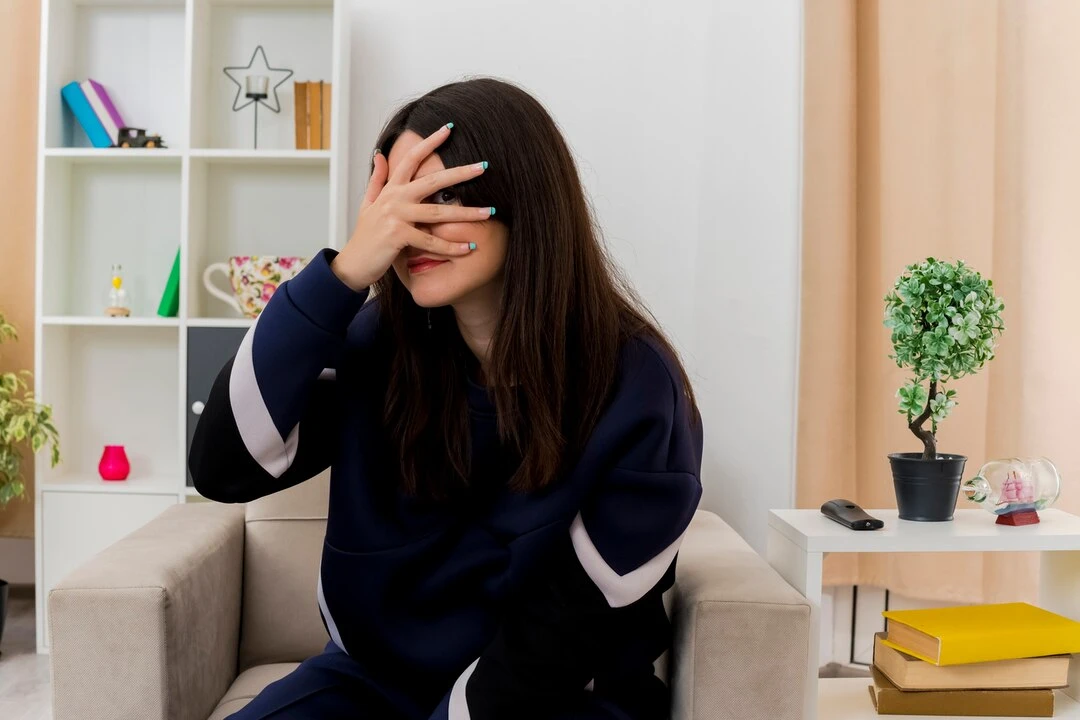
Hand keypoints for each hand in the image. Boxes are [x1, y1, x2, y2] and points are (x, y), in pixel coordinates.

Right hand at [331, 123, 491, 290]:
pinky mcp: (398, 237)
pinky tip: (470, 247)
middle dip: (461, 173)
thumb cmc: (366, 234)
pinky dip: (451, 246)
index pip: (412, 158)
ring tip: (489, 212)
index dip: (430, 141)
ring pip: (438, 213)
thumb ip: (378, 179)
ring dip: (466, 213)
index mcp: (391, 189)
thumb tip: (380, 153)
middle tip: (484, 166)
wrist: (354, 262)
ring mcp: (396, 217)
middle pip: (433, 181)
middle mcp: (395, 199)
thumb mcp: (369, 203)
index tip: (449, 128)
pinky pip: (431, 241)